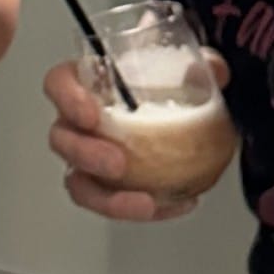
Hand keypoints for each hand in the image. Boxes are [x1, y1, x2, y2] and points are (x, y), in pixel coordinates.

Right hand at [43, 53, 232, 220]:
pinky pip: (113, 203)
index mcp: (86, 83)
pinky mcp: (108, 186)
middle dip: (86, 155)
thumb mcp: (182, 64)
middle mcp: (78, 123)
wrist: (174, 112)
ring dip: (107, 196)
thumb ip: (200, 65)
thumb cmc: (160, 84)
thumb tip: (215, 71)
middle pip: (63, 139)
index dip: (67, 99)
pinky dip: (141, 209)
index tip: (91, 114)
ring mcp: (89, 158)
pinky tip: (175, 204)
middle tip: (118, 162)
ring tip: (144, 201)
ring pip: (80, 182)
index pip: (58, 84)